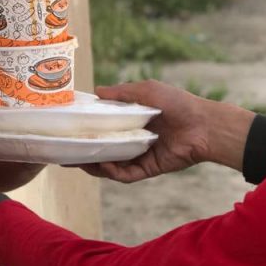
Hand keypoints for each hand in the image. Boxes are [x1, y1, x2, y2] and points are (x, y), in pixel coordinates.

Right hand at [75, 80, 254, 182]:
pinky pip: (126, 174)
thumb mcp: (147, 90)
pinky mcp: (148, 168)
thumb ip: (121, 93)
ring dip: (93, 165)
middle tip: (63, 152)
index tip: (67, 129)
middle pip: (103, 149)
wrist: (203, 125)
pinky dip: (113, 172)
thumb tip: (96, 91)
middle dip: (83, 152)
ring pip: (111, 165)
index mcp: (133, 120)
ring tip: (76, 161)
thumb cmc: (178, 103)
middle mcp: (134, 139)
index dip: (86, 130)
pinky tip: (104, 166)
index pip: (104, 127)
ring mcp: (140, 155)